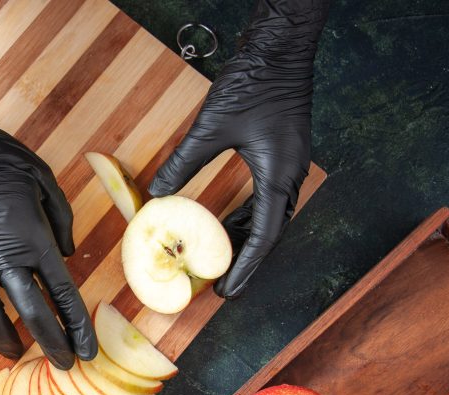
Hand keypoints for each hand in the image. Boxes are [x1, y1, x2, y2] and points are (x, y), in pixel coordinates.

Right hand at [0, 44, 94, 369]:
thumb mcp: (42, 177)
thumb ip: (60, 217)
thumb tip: (67, 252)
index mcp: (34, 239)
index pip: (62, 293)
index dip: (76, 326)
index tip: (85, 350)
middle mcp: (5, 258)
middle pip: (32, 314)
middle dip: (50, 344)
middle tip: (61, 364)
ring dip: (5, 341)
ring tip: (15, 354)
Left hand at [149, 0, 328, 298]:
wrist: (279, 49)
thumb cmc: (251, 83)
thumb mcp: (210, 127)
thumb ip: (184, 163)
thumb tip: (157, 195)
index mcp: (279, 174)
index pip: (263, 235)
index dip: (245, 266)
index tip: (227, 290)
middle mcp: (290, 174)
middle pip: (271, 232)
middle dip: (247, 261)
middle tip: (224, 287)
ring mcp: (290, 164)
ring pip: (271, 216)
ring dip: (247, 240)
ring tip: (221, 262)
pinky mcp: (283, 154)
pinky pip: (268, 197)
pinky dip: (249, 216)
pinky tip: (227, 224)